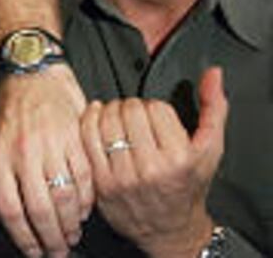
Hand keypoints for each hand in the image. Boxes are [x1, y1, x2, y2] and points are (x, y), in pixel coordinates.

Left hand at [0, 64, 90, 257]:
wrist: (31, 70)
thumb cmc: (10, 112)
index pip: (10, 209)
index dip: (23, 238)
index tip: (34, 252)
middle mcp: (23, 152)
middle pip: (40, 209)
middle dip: (52, 239)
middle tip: (58, 252)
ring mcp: (50, 143)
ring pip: (65, 197)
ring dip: (71, 224)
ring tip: (72, 234)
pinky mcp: (74, 135)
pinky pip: (85, 176)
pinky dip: (87, 199)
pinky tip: (85, 209)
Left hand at [80, 67, 227, 257]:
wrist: (169, 228)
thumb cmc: (189, 184)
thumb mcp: (210, 149)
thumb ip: (214, 108)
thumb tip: (213, 73)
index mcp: (179, 158)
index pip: (156, 107)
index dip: (154, 106)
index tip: (154, 116)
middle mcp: (151, 168)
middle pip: (129, 110)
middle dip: (131, 106)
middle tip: (133, 115)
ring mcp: (123, 177)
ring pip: (107, 120)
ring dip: (109, 110)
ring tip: (116, 115)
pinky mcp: (101, 182)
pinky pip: (87, 137)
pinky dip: (88, 119)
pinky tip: (95, 115)